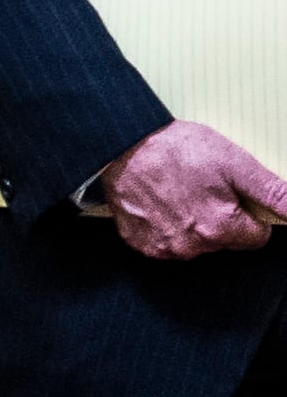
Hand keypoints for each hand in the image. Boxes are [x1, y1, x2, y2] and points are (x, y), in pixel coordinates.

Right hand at [101, 120, 286, 258]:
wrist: (125, 148)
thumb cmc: (178, 151)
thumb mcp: (236, 164)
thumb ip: (273, 192)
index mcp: (219, 229)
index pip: (257, 239)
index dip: (252, 215)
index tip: (236, 196)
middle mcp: (191, 247)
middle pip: (226, 241)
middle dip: (223, 218)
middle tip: (207, 189)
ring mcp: (163, 248)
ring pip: (197, 243)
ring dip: (195, 223)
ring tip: (182, 193)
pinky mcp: (141, 245)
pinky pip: (168, 243)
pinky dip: (169, 226)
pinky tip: (163, 203)